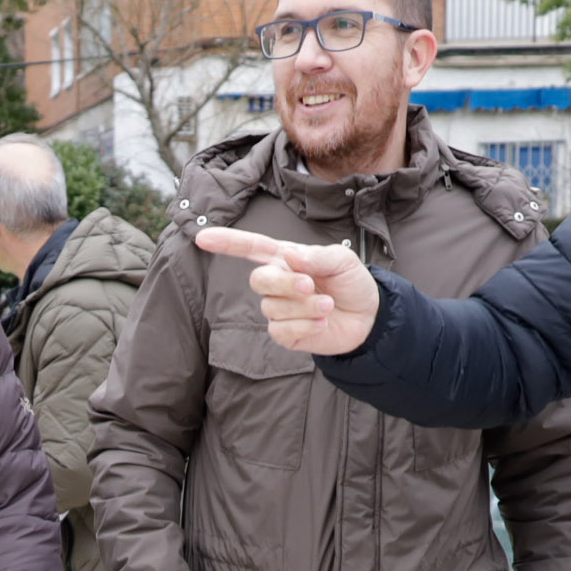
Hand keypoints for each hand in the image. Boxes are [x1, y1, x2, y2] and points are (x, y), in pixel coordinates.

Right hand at [190, 225, 381, 354]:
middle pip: (258, 280)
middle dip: (284, 283)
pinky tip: (322, 322)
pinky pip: (281, 330)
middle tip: (310, 285)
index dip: (227, 242)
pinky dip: (305, 325)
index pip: (251, 248)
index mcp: (286, 258)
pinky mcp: (286, 333)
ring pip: (273, 308)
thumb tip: (288, 256)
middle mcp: (278, 283)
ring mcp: (279, 310)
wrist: (369, 317)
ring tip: (328, 306)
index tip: (202, 237)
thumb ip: (316, 256)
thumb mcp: (342, 261)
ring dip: (305, 307)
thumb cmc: (352, 283)